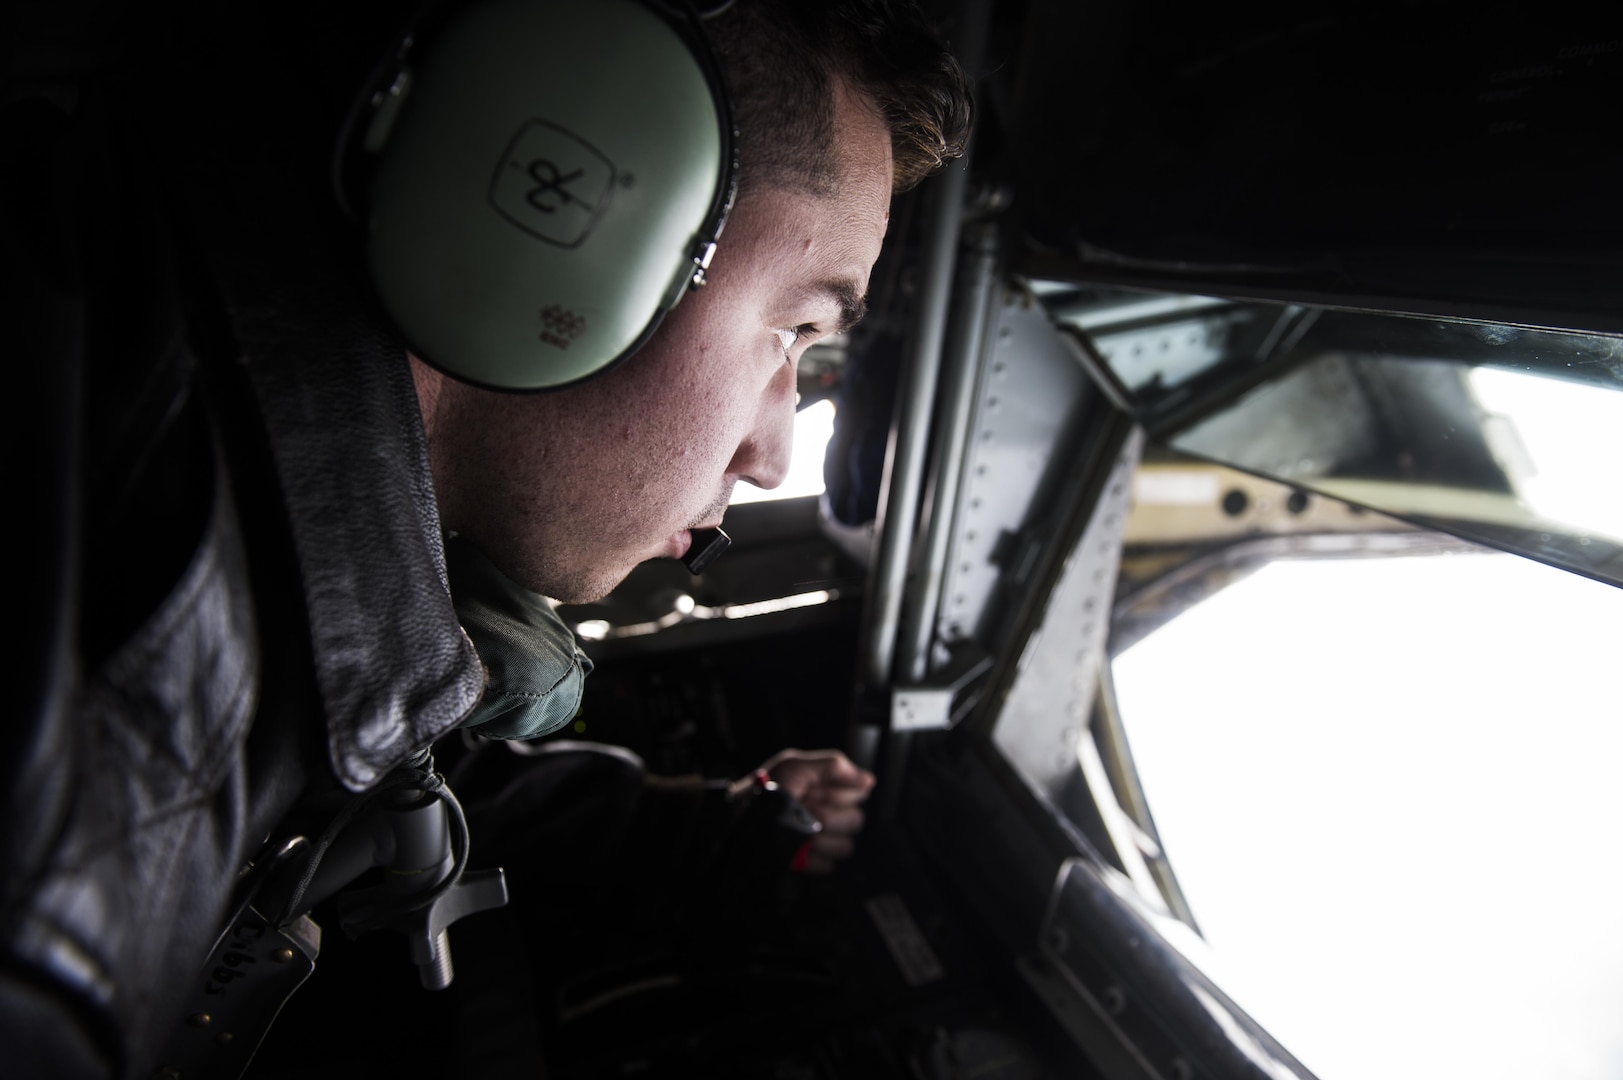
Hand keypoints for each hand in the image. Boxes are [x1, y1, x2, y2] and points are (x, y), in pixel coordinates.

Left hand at [757, 748, 876, 874]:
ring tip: (798, 829)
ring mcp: (822, 840)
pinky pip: (827, 866)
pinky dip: (810, 857)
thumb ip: (832, 766)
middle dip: (828, 814)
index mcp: (830, 790)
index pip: (859, 793)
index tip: (816, 790)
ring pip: (845, 846)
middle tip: (805, 808)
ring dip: (820, 838)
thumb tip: (867, 780)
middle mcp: (830, 814)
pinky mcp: (812, 862)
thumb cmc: (764, 788)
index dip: (839, 792)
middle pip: (856, 821)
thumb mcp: (794, 766)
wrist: (737, 816)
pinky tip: (795, 847)